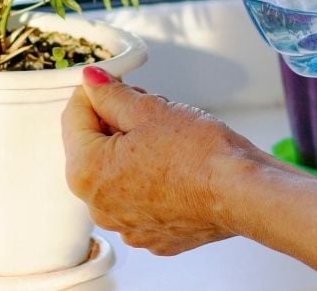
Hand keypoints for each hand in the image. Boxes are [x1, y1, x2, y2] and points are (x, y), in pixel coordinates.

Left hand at [61, 67, 265, 255]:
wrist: (242, 193)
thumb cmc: (199, 153)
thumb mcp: (148, 109)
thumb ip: (110, 94)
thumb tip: (91, 82)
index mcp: (85, 172)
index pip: (74, 117)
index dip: (94, 91)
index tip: (113, 81)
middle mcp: (99, 207)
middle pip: (94, 148)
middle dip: (115, 122)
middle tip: (148, 106)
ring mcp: (127, 226)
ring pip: (117, 174)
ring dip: (133, 151)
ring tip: (168, 135)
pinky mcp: (154, 236)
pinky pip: (141, 198)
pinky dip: (152, 180)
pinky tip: (177, 165)